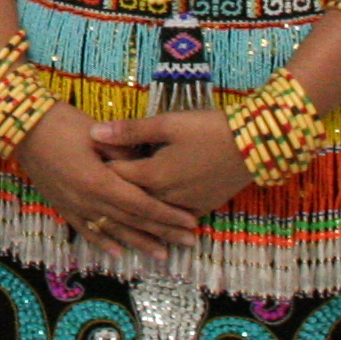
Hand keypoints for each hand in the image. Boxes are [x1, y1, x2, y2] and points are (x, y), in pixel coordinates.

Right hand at [16, 105, 199, 259]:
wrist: (20, 126)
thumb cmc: (61, 122)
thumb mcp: (98, 134)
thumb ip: (124, 154)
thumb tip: (146, 169)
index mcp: (99, 181)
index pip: (142, 204)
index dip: (167, 215)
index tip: (190, 222)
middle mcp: (88, 200)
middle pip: (132, 221)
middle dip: (162, 233)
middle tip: (189, 243)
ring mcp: (73, 206)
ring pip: (112, 230)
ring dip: (139, 243)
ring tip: (162, 255)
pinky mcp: (61, 205)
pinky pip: (85, 230)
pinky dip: (103, 242)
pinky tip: (117, 252)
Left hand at [87, 109, 255, 217]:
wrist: (256, 144)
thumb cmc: (209, 128)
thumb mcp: (168, 123)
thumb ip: (130, 130)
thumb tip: (93, 133)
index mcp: (154, 175)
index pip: (116, 176)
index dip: (99, 168)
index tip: (84, 161)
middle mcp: (166, 197)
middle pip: (131, 198)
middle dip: (112, 192)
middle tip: (91, 184)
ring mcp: (186, 206)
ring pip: (152, 211)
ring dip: (135, 207)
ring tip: (116, 205)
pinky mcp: (203, 208)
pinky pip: (174, 216)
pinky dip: (161, 214)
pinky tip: (153, 213)